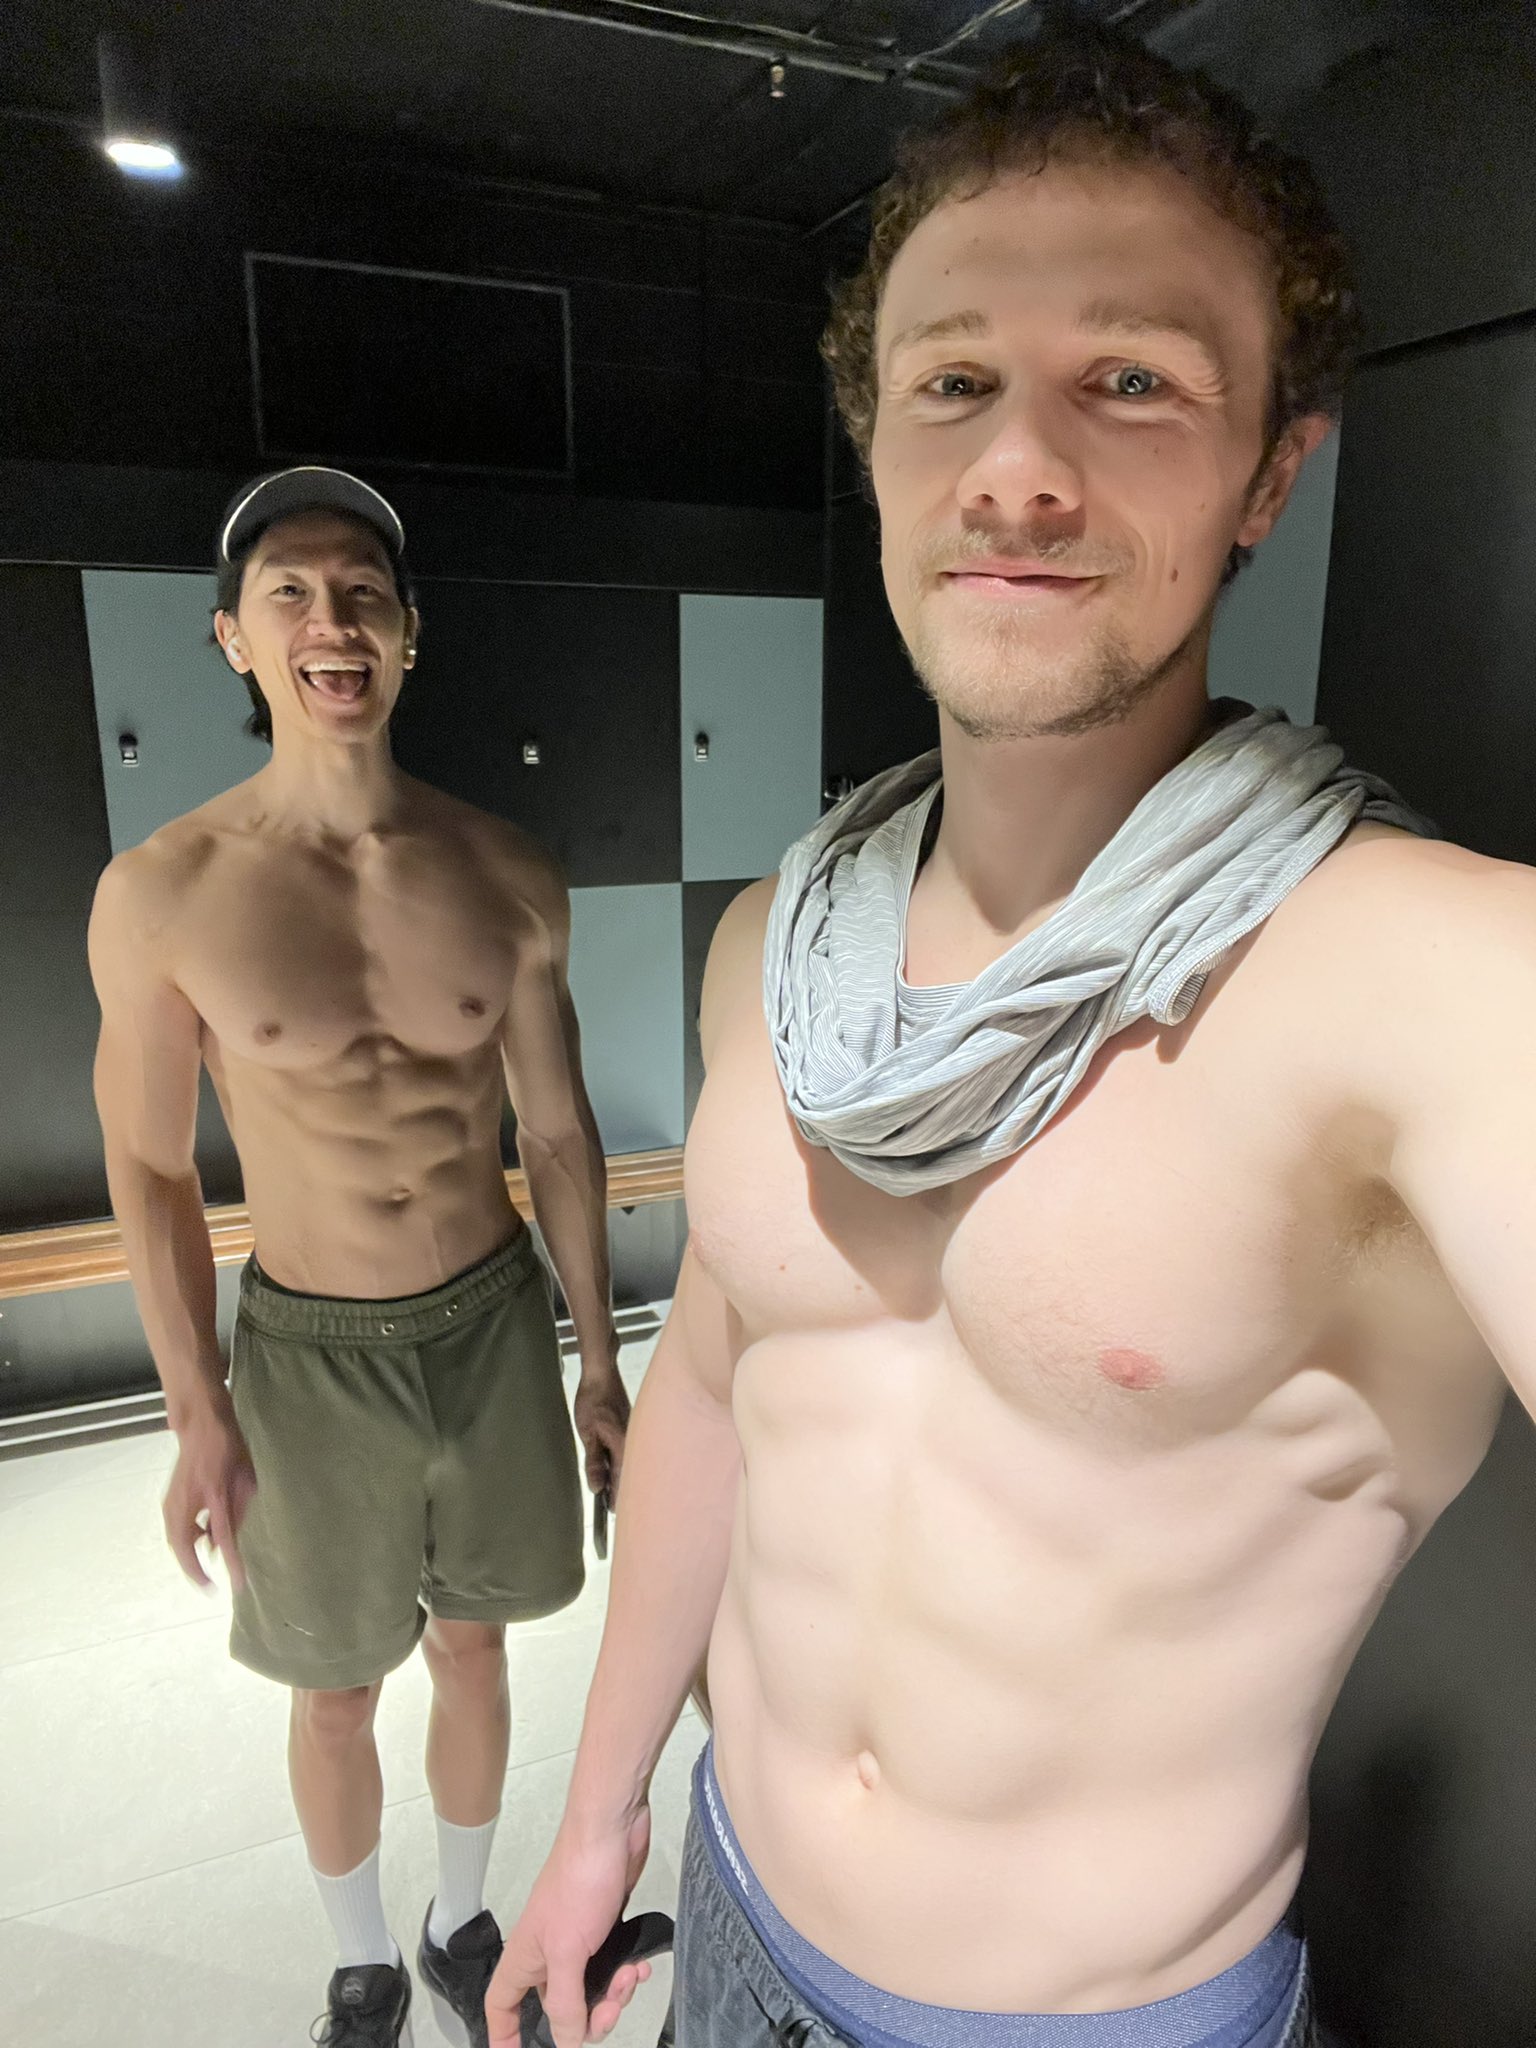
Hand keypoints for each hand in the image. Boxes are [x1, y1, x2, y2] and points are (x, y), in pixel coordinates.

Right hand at [163, 1400, 256, 1592]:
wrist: (201, 1424)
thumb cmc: (230, 1447)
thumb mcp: (245, 1476)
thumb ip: (238, 1510)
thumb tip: (224, 1543)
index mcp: (214, 1492)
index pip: (222, 1536)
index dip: (230, 1562)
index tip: (237, 1584)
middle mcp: (189, 1499)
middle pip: (184, 1545)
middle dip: (194, 1571)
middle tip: (209, 1588)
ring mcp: (174, 1498)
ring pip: (175, 1540)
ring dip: (187, 1559)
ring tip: (203, 1573)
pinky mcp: (169, 1498)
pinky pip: (174, 1529)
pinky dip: (184, 1542)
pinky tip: (200, 1543)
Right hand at [486, 1804, 653, 2046]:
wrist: (613, 1832)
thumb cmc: (579, 1879)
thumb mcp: (567, 1952)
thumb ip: (565, 2002)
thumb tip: (567, 2043)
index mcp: (525, 1958)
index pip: (502, 2006)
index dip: (505, 2035)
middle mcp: (547, 1952)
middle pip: (559, 2009)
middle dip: (587, 2018)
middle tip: (610, 2008)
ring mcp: (576, 1940)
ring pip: (591, 1990)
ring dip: (614, 1993)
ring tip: (630, 1975)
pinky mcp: (603, 1928)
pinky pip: (613, 1967)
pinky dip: (627, 1973)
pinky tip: (640, 1965)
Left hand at [573, 1363, 630, 1501]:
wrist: (602, 1375)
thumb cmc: (593, 1402)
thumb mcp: (587, 1434)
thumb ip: (593, 1462)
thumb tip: (596, 1487)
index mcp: (624, 1446)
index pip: (623, 1480)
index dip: (617, 1498)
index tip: (611, 1513)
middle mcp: (633, 1442)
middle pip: (630, 1473)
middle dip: (621, 1489)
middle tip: (609, 1506)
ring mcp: (633, 1434)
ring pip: (630, 1462)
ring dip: (620, 1475)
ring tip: (608, 1489)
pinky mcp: (630, 1428)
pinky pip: (628, 1451)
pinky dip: (621, 1462)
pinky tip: (611, 1466)